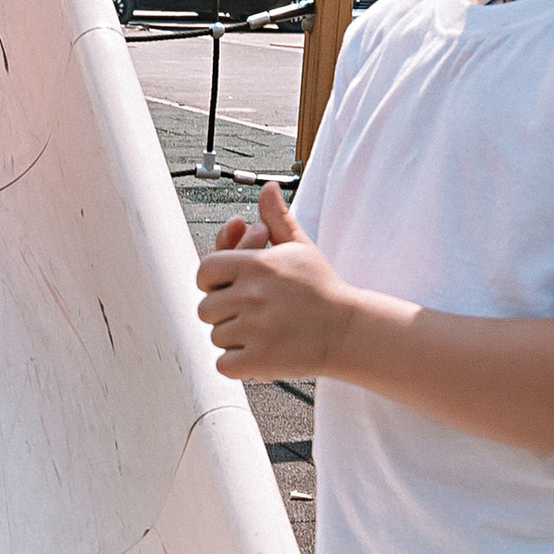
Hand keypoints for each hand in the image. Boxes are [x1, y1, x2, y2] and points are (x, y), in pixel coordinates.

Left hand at [195, 181, 358, 379]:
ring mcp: (255, 329)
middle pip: (205, 308)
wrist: (349, 330)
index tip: (227, 288)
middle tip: (252, 314)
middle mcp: (251, 294)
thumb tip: (267, 188)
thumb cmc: (321, 288)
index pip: (204, 270)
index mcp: (255, 264)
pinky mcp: (260, 360)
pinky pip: (224, 365)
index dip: (211, 281)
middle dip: (224, 313)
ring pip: (216, 337)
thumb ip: (276, 219)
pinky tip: (260, 352)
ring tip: (263, 332)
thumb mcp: (300, 247)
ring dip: (233, 339)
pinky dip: (238, 364)